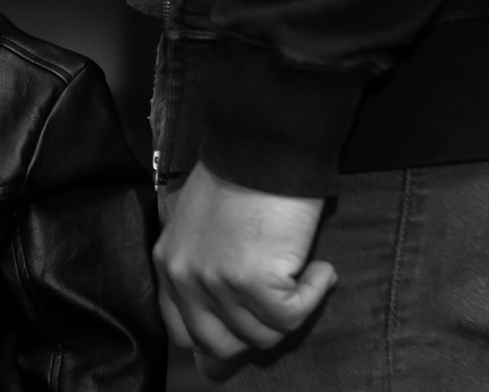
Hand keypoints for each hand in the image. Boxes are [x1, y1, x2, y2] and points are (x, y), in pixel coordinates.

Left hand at [153, 161, 334, 365]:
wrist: (264, 144)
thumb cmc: (241, 171)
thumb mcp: (199, 220)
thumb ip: (203, 260)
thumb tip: (230, 301)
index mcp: (169, 263)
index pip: (183, 330)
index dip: (220, 334)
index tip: (249, 319)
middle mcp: (185, 278)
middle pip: (218, 344)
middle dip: (256, 332)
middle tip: (281, 305)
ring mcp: (217, 283)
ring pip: (261, 334)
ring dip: (292, 310)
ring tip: (306, 273)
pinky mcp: (254, 281)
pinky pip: (291, 316)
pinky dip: (313, 295)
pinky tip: (320, 269)